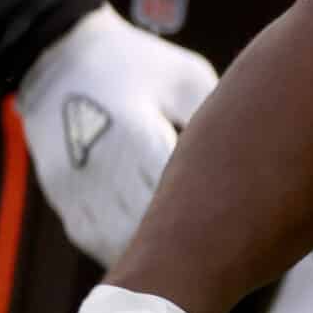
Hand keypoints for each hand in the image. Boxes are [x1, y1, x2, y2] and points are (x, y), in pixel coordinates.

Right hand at [16, 5, 216, 266]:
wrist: (60, 57)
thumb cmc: (137, 63)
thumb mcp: (184, 77)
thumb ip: (213, 117)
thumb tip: (252, 158)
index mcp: (137, 132)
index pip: (180, 191)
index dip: (211, 211)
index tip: (241, 218)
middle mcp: (103, 164)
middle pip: (150, 224)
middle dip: (186, 238)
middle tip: (227, 247)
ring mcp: (77, 183)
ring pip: (117, 240)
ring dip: (152, 251)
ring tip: (192, 256)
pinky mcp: (61, 193)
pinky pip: (93, 237)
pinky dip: (120, 247)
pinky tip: (153, 249)